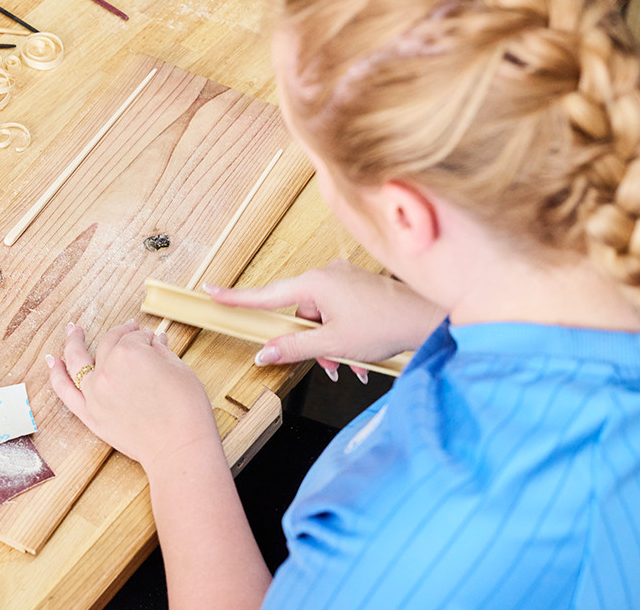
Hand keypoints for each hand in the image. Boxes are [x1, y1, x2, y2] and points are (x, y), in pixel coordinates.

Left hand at [47, 321, 219, 471]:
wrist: (178, 448)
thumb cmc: (185, 409)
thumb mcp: (180, 369)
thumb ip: (161, 351)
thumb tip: (155, 340)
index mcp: (130, 352)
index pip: (137, 337)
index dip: (148, 338)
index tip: (154, 341)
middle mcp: (107, 368)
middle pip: (110, 344)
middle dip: (122, 334)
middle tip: (129, 330)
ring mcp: (94, 392)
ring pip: (77, 360)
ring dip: (74, 341)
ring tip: (74, 330)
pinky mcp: (89, 414)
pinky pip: (65, 391)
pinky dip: (56, 375)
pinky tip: (53, 362)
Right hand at [208, 259, 444, 381]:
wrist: (427, 318)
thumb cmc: (386, 324)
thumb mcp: (334, 343)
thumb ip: (294, 349)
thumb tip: (265, 352)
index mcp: (314, 283)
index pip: (266, 294)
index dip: (236, 297)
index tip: (212, 294)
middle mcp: (326, 275)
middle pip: (297, 313)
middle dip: (308, 342)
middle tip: (325, 362)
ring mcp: (342, 279)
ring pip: (319, 317)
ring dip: (328, 344)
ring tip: (348, 364)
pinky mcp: (357, 287)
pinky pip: (336, 313)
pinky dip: (341, 335)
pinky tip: (357, 357)